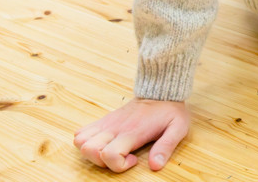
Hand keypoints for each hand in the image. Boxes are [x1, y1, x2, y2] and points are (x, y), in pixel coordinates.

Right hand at [74, 99, 189, 172]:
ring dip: (91, 152)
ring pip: (80, 141)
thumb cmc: (170, 111)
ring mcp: (107, 123)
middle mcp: (114, 127)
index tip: (134, 159)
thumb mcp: (177, 128)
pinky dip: (86, 142)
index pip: (110, 154)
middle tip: (122, 156)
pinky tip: (104, 143)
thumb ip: (166, 147)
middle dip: (101, 161)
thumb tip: (155, 166)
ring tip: (111, 150)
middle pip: (89, 149)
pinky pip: (81, 133)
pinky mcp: (103, 120)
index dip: (118, 165)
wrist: (160, 91)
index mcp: (132, 132)